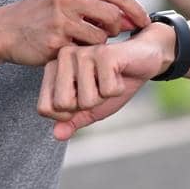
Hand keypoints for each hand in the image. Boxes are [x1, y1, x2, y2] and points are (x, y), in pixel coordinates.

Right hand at [0, 0, 149, 65]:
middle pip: (113, 14)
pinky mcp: (56, 39)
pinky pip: (85, 49)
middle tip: (110, 33)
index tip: (144, 21)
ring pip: (101, 35)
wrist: (5, 30)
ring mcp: (61, 17)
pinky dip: (83, 51)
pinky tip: (72, 48)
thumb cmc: (40, 13)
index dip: (135, 8)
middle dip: (117, 27)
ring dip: (99, 42)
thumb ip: (96, 1)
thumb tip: (130, 16)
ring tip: (84, 40)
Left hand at [36, 24, 174, 140]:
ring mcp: (82, 53)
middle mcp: (63, 57)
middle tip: (98, 87)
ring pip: (86, 99)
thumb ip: (72, 120)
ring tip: (110, 79)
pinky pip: (107, 90)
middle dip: (87, 105)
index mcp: (53, 69)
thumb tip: (57, 135)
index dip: (68, 114)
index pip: (45, 108)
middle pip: (63, 105)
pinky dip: (118, 89)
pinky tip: (120, 74)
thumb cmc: (114, 81)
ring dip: (105, 96)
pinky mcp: (103, 53)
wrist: (144, 60)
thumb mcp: (91, 107)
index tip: (83, 97)